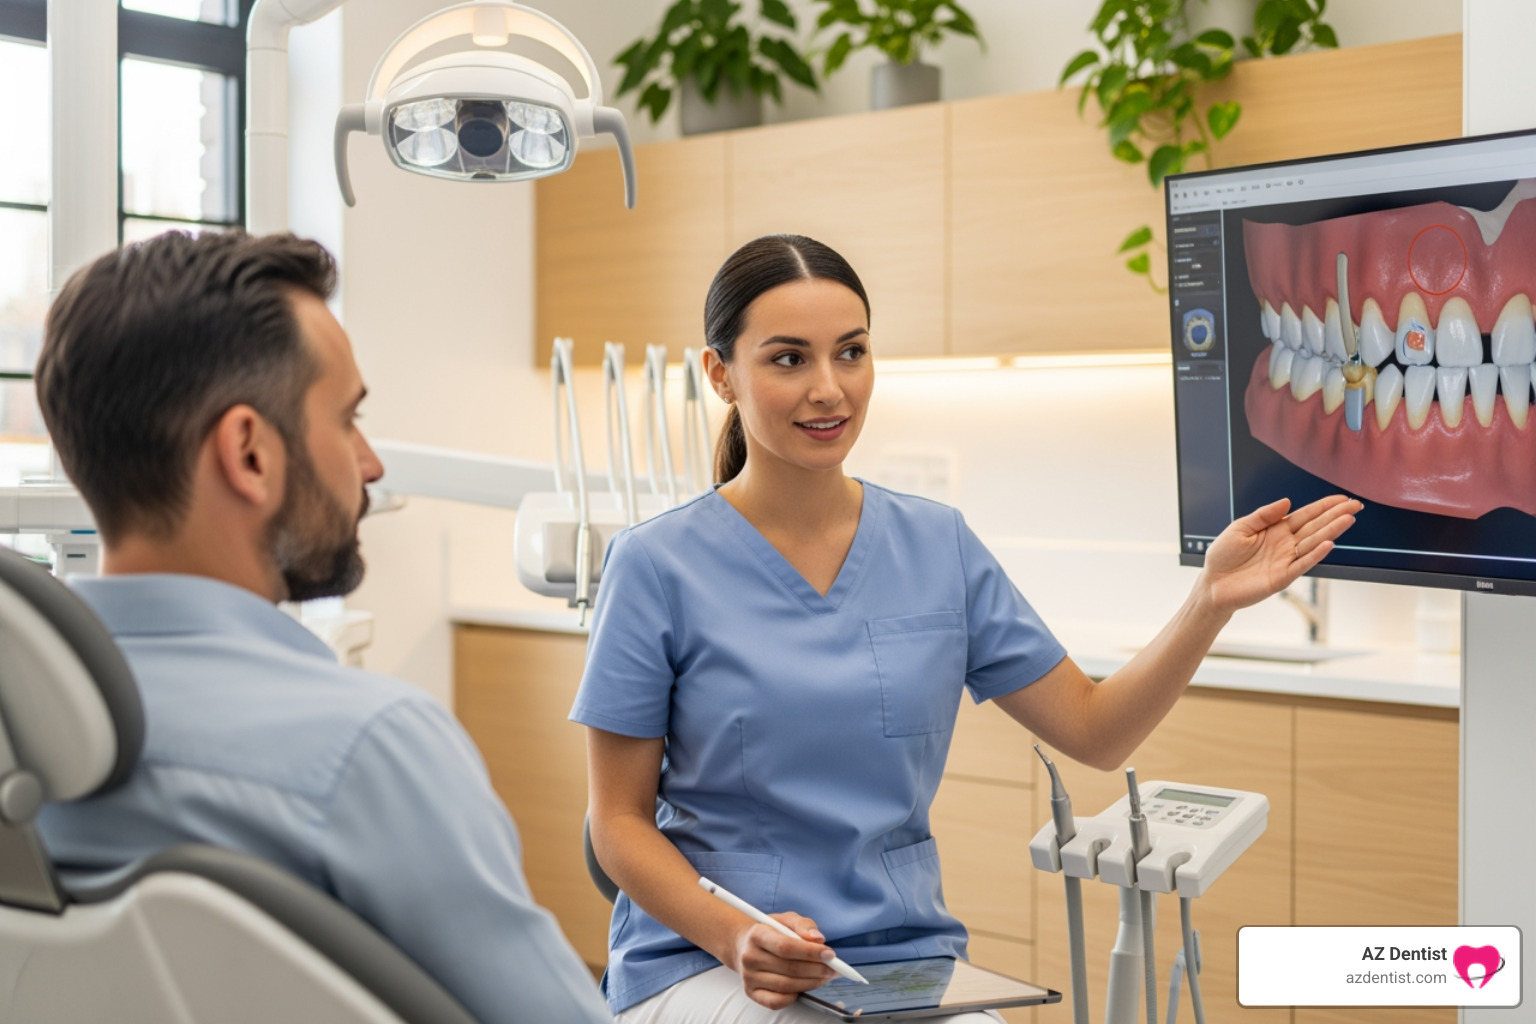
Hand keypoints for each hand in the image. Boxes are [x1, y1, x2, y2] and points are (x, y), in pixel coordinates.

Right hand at [730, 911, 838, 1009]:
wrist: (744, 945)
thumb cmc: (771, 931)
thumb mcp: (787, 920)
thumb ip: (804, 925)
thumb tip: (818, 939)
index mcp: (757, 934)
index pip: (786, 947)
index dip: (811, 953)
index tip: (830, 955)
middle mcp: (750, 957)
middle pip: (789, 968)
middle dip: (817, 970)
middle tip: (834, 968)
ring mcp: (749, 977)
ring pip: (787, 986)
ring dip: (812, 983)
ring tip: (824, 976)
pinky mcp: (752, 993)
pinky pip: (777, 1001)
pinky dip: (795, 995)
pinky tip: (804, 985)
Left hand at [1199, 495, 1361, 613]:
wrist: (1213, 584)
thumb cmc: (1223, 556)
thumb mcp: (1240, 528)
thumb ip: (1263, 515)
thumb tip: (1287, 501)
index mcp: (1276, 530)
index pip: (1306, 515)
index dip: (1324, 507)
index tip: (1342, 499)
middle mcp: (1285, 544)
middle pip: (1315, 527)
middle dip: (1335, 515)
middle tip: (1356, 505)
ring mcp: (1286, 560)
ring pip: (1314, 543)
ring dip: (1332, 531)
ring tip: (1349, 519)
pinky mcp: (1283, 576)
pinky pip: (1302, 564)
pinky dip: (1315, 554)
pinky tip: (1329, 544)